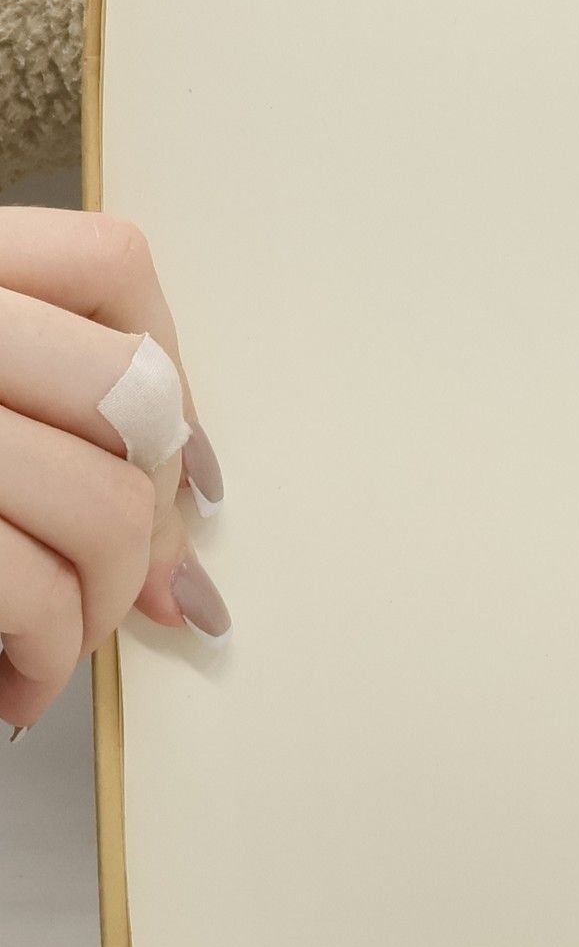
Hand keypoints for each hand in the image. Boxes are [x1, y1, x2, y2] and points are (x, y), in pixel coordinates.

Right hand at [0, 208, 226, 735]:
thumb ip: (43, 414)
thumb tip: (192, 547)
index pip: (113, 262)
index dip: (175, 373)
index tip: (191, 469)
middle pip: (128, 393)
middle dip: (149, 514)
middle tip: (124, 588)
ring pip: (105, 504)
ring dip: (98, 606)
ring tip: (56, 647)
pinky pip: (32, 587)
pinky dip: (43, 656)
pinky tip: (14, 685)